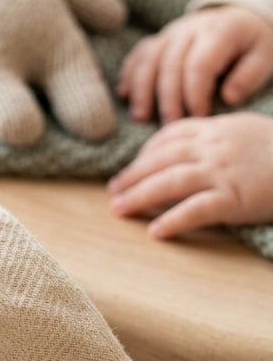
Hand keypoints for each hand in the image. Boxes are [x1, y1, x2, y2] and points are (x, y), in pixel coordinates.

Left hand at [109, 113, 272, 237]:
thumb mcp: (247, 130)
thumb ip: (217, 135)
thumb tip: (190, 148)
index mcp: (216, 129)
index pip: (169, 137)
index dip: (145, 155)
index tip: (131, 169)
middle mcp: (214, 148)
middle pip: (160, 160)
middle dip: (132, 176)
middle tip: (112, 191)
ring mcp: (223, 173)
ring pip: (170, 182)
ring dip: (139, 196)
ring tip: (119, 210)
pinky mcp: (236, 198)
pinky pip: (197, 210)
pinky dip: (174, 220)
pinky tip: (156, 231)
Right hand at [117, 5, 272, 123]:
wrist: (238, 18)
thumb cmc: (251, 44)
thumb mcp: (264, 57)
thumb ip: (249, 76)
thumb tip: (228, 98)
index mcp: (218, 32)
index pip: (198, 65)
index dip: (194, 94)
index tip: (198, 118)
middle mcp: (188, 29)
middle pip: (169, 65)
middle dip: (167, 99)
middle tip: (170, 125)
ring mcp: (169, 33)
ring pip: (148, 60)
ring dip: (141, 90)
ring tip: (140, 116)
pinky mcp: (157, 38)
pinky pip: (137, 55)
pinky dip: (128, 75)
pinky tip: (124, 95)